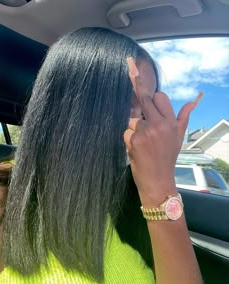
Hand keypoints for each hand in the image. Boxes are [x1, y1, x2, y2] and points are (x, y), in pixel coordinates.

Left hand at [124, 57, 201, 205]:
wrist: (158, 180)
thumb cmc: (168, 157)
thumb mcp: (179, 137)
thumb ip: (184, 116)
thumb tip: (196, 98)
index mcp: (170, 123)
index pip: (159, 97)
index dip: (153, 96)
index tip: (143, 83)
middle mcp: (158, 124)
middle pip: (143, 98)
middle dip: (136, 85)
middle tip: (130, 64)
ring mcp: (144, 132)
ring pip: (133, 118)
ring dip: (135, 127)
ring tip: (144, 142)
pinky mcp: (132, 140)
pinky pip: (127, 130)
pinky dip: (129, 138)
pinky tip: (137, 148)